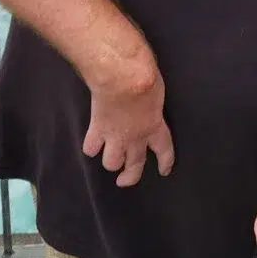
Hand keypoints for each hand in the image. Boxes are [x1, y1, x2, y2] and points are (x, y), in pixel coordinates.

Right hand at [81, 56, 174, 187]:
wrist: (123, 77)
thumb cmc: (145, 77)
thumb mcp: (157, 93)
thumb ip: (152, 105)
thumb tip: (147, 101)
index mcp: (154, 126)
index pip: (164, 149)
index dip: (165, 162)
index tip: (164, 171)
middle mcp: (136, 138)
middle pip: (135, 165)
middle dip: (130, 176)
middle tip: (125, 180)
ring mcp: (115, 137)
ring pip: (111, 163)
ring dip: (111, 161)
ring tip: (109, 157)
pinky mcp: (97, 130)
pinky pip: (91, 148)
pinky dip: (91, 147)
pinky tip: (92, 144)